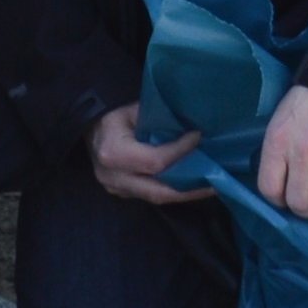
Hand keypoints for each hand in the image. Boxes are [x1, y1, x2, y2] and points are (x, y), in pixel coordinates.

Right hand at [85, 102, 209, 209]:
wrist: (90, 128)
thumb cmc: (114, 115)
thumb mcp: (133, 109)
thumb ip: (159, 122)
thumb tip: (192, 128)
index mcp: (113, 153)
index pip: (155, 161)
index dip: (180, 152)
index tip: (198, 137)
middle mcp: (113, 177)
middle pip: (159, 191)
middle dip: (190, 188)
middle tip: (217, 181)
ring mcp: (116, 189)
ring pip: (157, 197)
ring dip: (185, 193)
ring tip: (211, 186)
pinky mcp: (123, 194)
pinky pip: (152, 196)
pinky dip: (172, 190)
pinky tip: (191, 184)